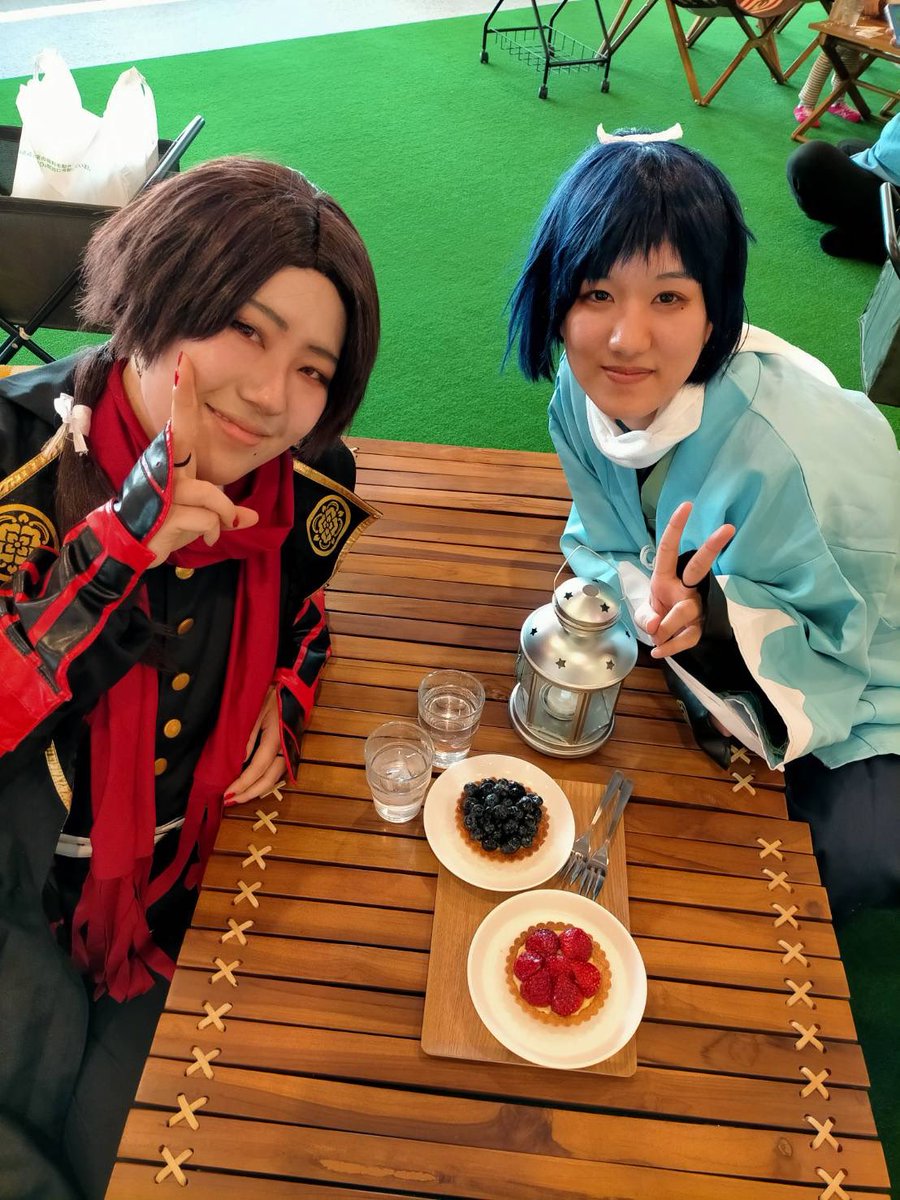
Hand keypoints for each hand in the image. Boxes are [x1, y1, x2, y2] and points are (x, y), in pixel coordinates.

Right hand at [146, 353, 258, 565]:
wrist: (131, 546)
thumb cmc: (166, 523)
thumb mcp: (198, 513)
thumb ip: (223, 510)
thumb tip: (252, 518)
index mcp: (172, 461)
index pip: (182, 423)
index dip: (185, 395)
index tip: (186, 363)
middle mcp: (165, 467)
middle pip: (183, 432)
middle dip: (185, 397)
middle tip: (185, 362)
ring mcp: (164, 490)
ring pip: (214, 496)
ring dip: (223, 516)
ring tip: (214, 527)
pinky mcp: (166, 513)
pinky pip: (209, 519)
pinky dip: (213, 532)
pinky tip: (203, 538)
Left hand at [223, 687, 285, 804]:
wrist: (294, 687)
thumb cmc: (273, 696)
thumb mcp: (255, 712)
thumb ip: (248, 738)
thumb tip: (239, 762)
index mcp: (276, 739)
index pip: (258, 768)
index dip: (243, 783)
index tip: (228, 794)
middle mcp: (285, 749)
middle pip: (269, 780)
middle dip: (249, 793)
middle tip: (230, 801)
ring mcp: (289, 750)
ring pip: (274, 778)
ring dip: (256, 789)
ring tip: (238, 796)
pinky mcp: (288, 749)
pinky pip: (276, 770)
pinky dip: (263, 780)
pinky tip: (250, 784)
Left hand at [644, 501, 734, 658]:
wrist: (667, 637)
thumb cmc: (656, 613)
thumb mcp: (644, 613)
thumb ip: (645, 617)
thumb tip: (654, 625)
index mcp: (665, 577)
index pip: (669, 549)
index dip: (675, 528)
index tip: (686, 505)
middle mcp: (684, 588)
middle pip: (699, 566)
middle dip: (712, 547)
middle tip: (728, 528)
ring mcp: (695, 606)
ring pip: (685, 612)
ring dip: (666, 627)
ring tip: (655, 638)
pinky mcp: (699, 628)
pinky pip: (686, 637)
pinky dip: (670, 647)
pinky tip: (658, 651)